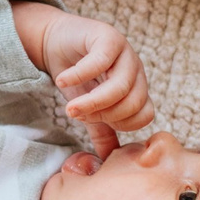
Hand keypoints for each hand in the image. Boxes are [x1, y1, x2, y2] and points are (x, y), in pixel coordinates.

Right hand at [10, 2, 152, 155]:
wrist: (57, 42)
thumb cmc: (76, 77)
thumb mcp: (88, 109)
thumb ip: (101, 132)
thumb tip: (106, 162)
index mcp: (137, 89)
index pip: (143, 116)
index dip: (118, 124)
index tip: (92, 121)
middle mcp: (136, 71)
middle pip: (132, 103)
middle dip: (102, 114)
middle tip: (77, 114)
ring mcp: (125, 53)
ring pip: (120, 86)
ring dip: (92, 102)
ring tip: (70, 105)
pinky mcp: (107, 37)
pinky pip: (100, 62)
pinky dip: (79, 75)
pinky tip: (63, 80)